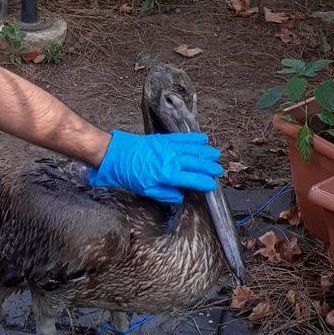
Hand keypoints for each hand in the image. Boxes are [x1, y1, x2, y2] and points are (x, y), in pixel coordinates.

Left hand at [89, 130, 222, 203]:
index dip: (205, 182)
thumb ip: (165, 194)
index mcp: (167, 175)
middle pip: (197, 163)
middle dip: (210, 167)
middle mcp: (171, 160)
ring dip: (206, 152)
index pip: (193, 179)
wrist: (115, 154)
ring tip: (216, 155)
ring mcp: (168, 147)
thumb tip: (180, 196)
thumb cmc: (128, 174)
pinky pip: (183, 138)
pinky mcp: (164, 138)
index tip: (212, 185)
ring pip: (193, 149)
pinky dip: (195, 139)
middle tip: (218, 170)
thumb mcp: (145, 190)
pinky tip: (203, 140)